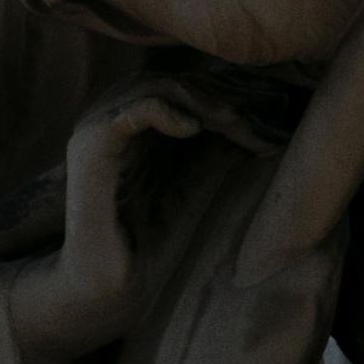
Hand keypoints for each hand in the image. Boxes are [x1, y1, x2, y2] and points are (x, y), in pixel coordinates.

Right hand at [57, 77, 271, 309]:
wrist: (111, 283)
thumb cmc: (154, 239)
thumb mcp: (199, 180)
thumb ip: (218, 144)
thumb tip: (261, 112)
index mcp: (139, 124)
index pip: (188, 85)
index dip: (233, 93)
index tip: (273, 115)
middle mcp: (116, 118)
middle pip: (174, 80)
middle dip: (223, 95)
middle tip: (262, 117)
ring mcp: (98, 128)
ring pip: (153, 87)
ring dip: (201, 100)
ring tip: (235, 121)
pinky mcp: (89, 146)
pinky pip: (127, 111)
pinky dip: (163, 111)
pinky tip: (192, 129)